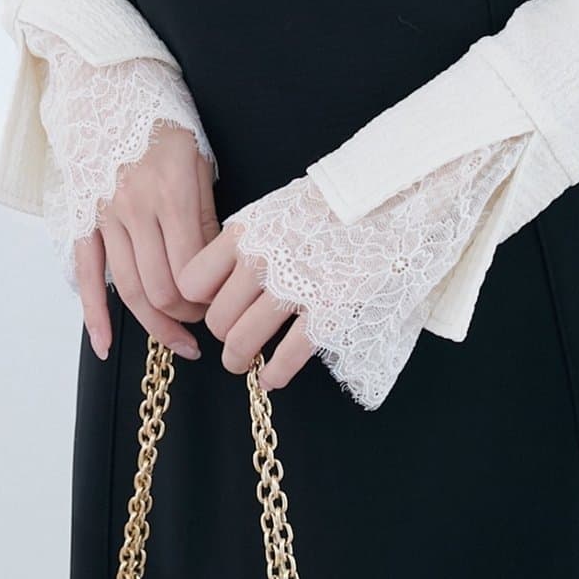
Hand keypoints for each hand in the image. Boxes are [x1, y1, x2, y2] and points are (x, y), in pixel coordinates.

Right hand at [76, 125, 217, 362]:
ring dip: (154, 323)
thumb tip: (213, 266)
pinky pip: (86, 273)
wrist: (107, 80)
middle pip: (160, 288)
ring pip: (128, 289)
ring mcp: (103, 215)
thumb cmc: (162, 114)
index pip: (190, 271)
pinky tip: (106, 343)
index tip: (221, 302)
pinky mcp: (81, 216)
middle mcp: (134, 209)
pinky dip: (94, 314)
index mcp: (170, 193)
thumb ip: (205, 215)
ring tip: (177, 340)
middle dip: (186, 315)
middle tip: (204, 321)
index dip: (208, 298)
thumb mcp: (198, 158)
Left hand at [178, 222, 317, 392]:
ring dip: (239, 360)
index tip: (214, 303)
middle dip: (223, 334)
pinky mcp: (327, 311)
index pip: (193, 282)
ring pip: (242, 342)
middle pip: (217, 318)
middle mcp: (262, 262)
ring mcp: (294, 289)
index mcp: (245, 234)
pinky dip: (274, 374)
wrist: (385, 200)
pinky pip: (286, 356)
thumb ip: (245, 241)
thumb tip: (219, 276)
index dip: (201, 299)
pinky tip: (272, 378)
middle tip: (234, 336)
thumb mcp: (275, 210)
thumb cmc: (328, 207)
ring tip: (244, 363)